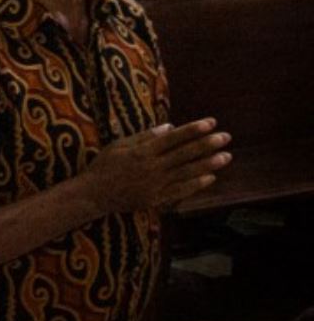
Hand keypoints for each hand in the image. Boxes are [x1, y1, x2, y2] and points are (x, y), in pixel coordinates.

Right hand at [81, 119, 230, 212]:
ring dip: (208, 164)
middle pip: (185, 154)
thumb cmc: (103, 166)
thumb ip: (145, 136)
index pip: (174, 137)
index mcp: (143, 151)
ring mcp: (155, 183)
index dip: (193, 129)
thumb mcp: (119, 145)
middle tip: (226, 137)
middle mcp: (152, 166)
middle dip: (207, 144)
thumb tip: (169, 127)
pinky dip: (196, 184)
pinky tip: (210, 177)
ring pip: (187, 172)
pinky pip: (180, 190)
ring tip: (226, 156)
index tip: (211, 123)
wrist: (93, 194)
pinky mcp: (156, 198)